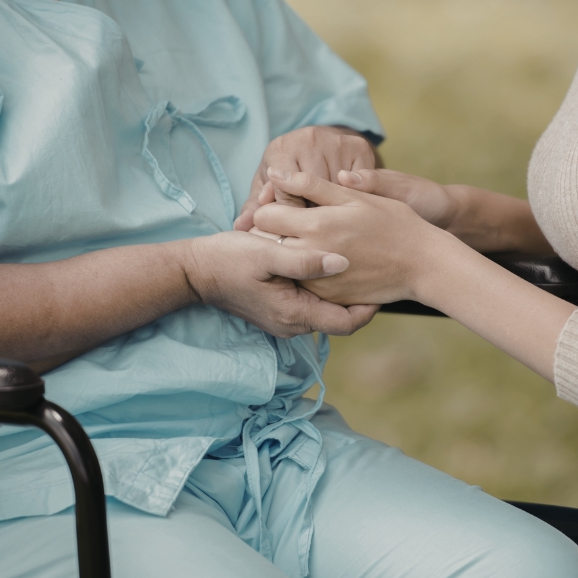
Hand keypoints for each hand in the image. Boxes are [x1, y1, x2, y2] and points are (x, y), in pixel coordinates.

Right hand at [183, 230, 377, 336]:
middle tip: (376, 268)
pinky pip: (313, 302)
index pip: (347, 323)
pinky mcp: (281, 307)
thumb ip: (305, 260)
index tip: (382, 284)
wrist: (196, 270)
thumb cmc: (229, 259)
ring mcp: (286, 318)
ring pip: (327, 308)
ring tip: (358, 262)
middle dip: (360, 295)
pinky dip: (325, 286)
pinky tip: (329, 263)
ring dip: (342, 289)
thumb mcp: (267, 255)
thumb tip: (344, 263)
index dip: (370, 307)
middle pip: (341, 316)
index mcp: (295, 313)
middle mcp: (293, 323)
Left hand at [233, 126, 379, 231]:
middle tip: (313, 232)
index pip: (285, 193)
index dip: (289, 216)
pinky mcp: (359, 146)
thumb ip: (256, 206)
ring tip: (330, 224)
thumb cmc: (291, 170)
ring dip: (334, 210)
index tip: (294, 231)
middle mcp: (309, 139)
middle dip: (312, 214)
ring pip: (336, 190)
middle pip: (312, 192)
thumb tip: (240, 226)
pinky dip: (352, 199)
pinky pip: (357, 184)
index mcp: (281, 148)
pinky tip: (346, 208)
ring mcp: (336, 141)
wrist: (324, 144)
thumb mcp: (272, 184)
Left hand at [252, 171, 449, 306]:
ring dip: (285, 253)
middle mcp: (310, 256)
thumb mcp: (354, 197)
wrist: (423, 264)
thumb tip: (275, 172)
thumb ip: (310, 184)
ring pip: (280, 265)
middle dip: (271, 232)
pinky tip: (322, 262)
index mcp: (315, 225)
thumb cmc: (393, 223)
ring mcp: (318, 281)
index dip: (269, 207)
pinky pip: (301, 283)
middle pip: (266, 243)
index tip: (284, 206)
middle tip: (291, 225)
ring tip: (309, 243)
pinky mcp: (328, 297)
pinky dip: (303, 272)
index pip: (262, 216)